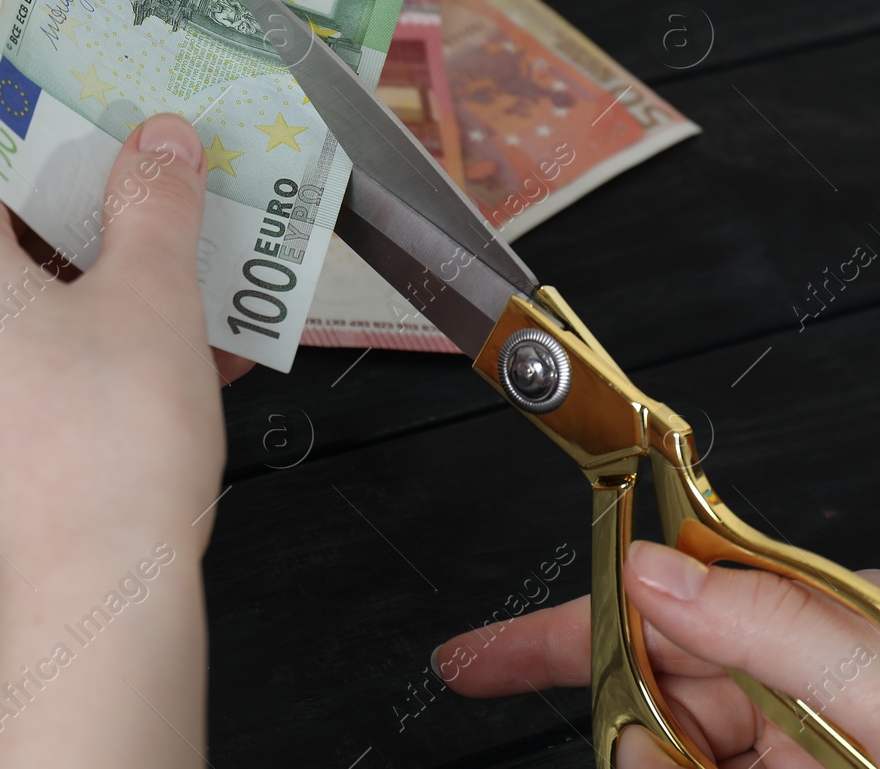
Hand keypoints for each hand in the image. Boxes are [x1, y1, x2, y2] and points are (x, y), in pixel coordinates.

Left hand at [0, 113, 250, 767]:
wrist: (82, 616)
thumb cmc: (105, 446)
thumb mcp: (152, 294)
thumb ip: (153, 201)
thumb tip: (155, 142)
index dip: (74, 155)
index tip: (132, 159)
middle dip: (96, 247)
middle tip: (171, 241)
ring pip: (6, 329)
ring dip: (97, 316)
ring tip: (192, 319)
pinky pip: (2, 396)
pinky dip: (70, 380)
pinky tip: (160, 389)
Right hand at [435, 540, 879, 767]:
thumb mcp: (873, 676)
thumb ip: (767, 621)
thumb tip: (651, 566)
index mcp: (808, 634)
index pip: (651, 608)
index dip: (552, 634)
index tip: (475, 658)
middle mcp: (790, 700)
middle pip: (645, 703)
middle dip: (611, 726)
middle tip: (604, 741)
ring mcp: (787, 758)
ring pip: (663, 758)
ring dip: (646, 761)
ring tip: (680, 763)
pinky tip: (664, 763)